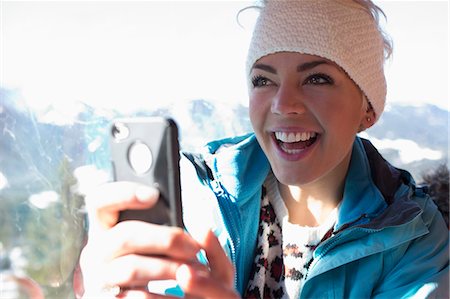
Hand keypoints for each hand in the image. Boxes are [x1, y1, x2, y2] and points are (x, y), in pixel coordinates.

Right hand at [79, 182, 238, 298]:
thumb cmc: (154, 264)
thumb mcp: (157, 242)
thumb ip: (168, 226)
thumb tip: (197, 225)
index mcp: (105, 228)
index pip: (100, 201)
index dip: (123, 193)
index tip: (154, 195)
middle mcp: (96, 251)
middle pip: (124, 235)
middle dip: (165, 239)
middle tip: (194, 247)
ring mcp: (99, 278)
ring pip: (130, 267)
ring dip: (168, 267)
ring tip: (195, 268)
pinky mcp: (107, 298)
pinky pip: (133, 296)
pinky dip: (160, 292)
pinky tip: (180, 287)